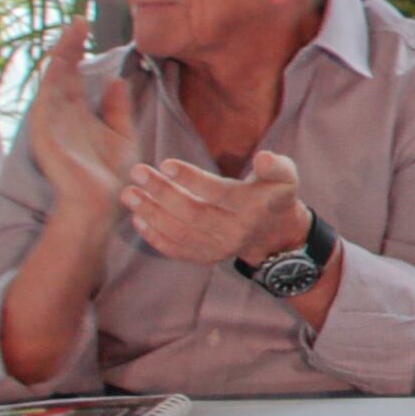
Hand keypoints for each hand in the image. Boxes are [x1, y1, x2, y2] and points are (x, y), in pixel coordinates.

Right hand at [21, 22, 143, 217]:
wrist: (100, 205)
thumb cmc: (111, 176)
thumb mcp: (121, 135)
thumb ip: (117, 108)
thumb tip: (116, 79)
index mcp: (79, 113)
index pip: (76, 74)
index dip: (79, 50)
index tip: (87, 26)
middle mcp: (63, 114)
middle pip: (63, 72)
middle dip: (69, 45)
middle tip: (79, 20)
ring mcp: (52, 123)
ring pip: (53, 81)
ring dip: (61, 56)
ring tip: (72, 32)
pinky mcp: (45, 134)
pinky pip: (46, 102)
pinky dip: (52, 80)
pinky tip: (60, 61)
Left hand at [123, 148, 311, 269]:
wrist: (275, 233)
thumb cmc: (273, 194)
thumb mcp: (285, 175)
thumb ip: (275, 165)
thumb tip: (263, 157)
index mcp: (253, 207)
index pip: (218, 193)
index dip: (191, 179)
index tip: (165, 163)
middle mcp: (236, 232)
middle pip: (193, 214)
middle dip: (162, 193)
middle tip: (137, 172)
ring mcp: (221, 248)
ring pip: (181, 234)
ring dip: (151, 215)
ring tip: (129, 194)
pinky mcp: (208, 257)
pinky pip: (178, 250)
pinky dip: (155, 237)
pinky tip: (138, 219)